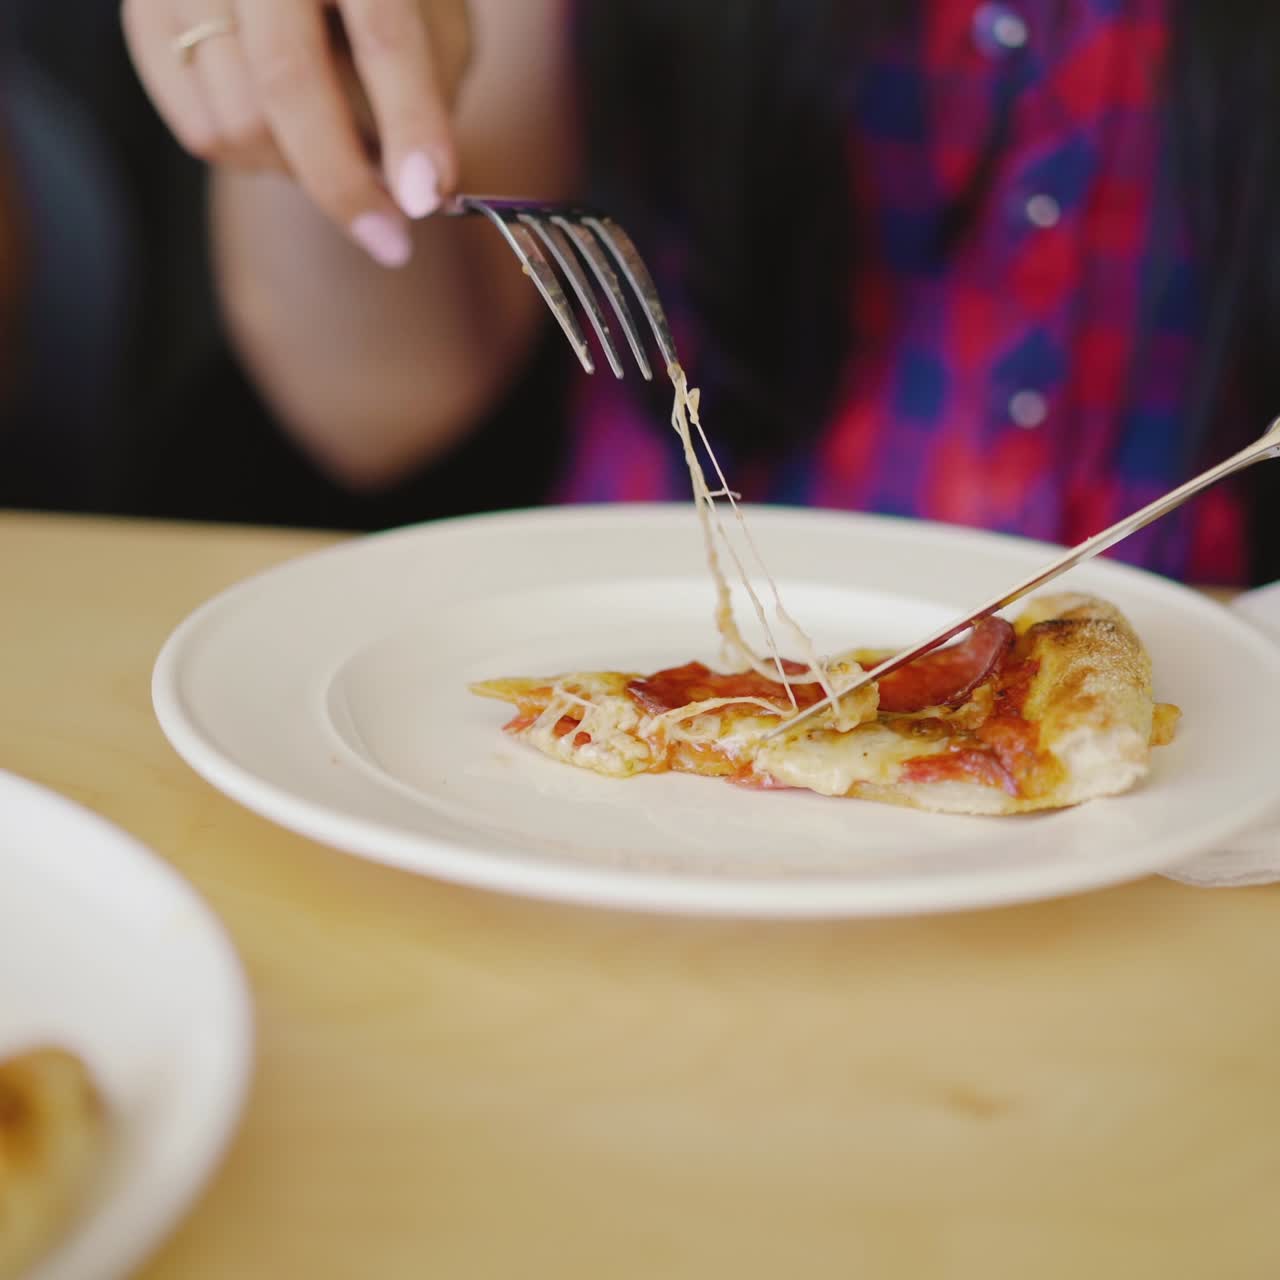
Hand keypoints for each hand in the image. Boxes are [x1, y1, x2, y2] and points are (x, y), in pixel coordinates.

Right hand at [123, 0, 471, 265]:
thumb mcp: (432, 21)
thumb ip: (430, 93)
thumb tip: (412, 191)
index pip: (381, 33)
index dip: (410, 122)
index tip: (425, 199)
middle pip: (287, 79)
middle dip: (342, 180)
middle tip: (389, 239)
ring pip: (239, 119)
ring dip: (298, 167)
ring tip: (334, 146)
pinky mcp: (145, 12)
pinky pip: (202, 132)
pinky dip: (254, 159)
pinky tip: (283, 129)